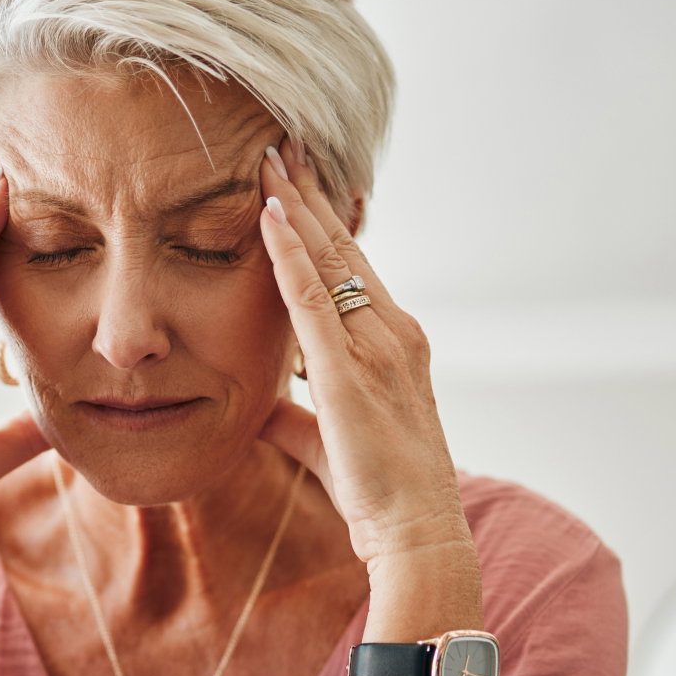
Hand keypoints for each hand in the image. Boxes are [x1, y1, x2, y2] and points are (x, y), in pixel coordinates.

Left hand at [254, 137, 471, 573]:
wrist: (417, 532)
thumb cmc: (381, 495)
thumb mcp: (328, 443)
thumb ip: (295, 418)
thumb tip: (258, 409)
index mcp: (396, 344)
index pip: (352, 269)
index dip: (323, 224)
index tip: (297, 183)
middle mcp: (394, 332)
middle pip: (345, 247)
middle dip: (311, 193)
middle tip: (282, 143)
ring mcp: (376, 346)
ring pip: (330, 258)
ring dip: (297, 204)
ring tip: (269, 157)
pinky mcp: (348, 370)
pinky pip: (312, 296)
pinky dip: (289, 251)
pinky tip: (269, 216)